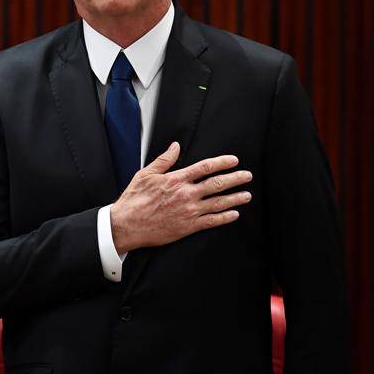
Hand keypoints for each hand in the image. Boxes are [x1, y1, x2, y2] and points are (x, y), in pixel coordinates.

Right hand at [109, 142, 252, 252]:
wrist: (127, 224)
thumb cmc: (134, 199)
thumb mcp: (145, 174)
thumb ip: (164, 160)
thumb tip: (175, 147)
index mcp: (176, 179)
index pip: (205, 167)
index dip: (222, 163)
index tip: (233, 161)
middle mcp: (185, 194)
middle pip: (216, 184)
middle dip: (235, 179)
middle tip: (246, 176)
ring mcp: (189, 211)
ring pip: (218, 203)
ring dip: (235, 198)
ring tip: (246, 195)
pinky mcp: (188, 226)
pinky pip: (212, 221)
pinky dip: (225, 217)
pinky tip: (234, 214)